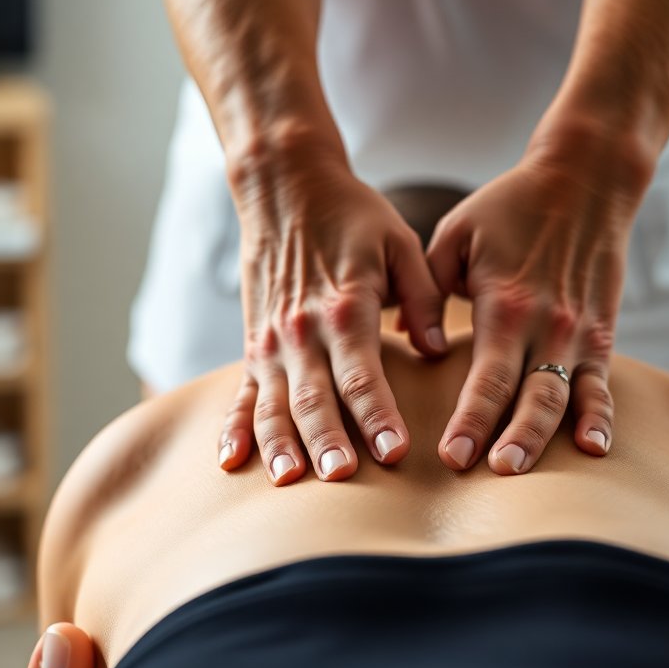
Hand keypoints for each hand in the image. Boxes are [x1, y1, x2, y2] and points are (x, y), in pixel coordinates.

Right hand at [217, 143, 447, 484]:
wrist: (285, 186)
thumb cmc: (351, 216)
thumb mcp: (399, 242)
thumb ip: (422, 296)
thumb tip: (437, 348)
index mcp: (345, 308)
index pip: (362, 375)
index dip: (378, 416)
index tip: (395, 453)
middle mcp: (301, 331)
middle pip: (313, 398)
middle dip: (327, 441)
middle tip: (342, 479)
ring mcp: (270, 342)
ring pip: (272, 404)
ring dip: (278, 444)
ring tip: (287, 480)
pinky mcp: (253, 346)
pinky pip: (239, 395)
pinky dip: (233, 429)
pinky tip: (231, 462)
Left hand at [426, 127, 653, 473]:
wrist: (586, 179)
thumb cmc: (511, 206)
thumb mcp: (457, 234)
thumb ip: (429, 287)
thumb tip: (413, 338)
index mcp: (506, 305)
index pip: (486, 380)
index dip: (470, 422)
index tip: (450, 457)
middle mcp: (547, 326)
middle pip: (528, 400)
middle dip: (507, 443)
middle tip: (483, 477)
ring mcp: (580, 333)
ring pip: (565, 400)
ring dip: (544, 441)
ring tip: (522, 475)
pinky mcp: (602, 334)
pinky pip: (601, 385)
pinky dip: (600, 418)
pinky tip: (594, 450)